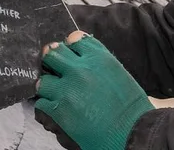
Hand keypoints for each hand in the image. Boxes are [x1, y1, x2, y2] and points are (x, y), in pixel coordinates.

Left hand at [35, 31, 153, 149]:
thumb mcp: (121, 75)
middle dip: (53, 61)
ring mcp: (67, 89)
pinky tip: (54, 109)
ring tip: (53, 93)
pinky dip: (46, 106)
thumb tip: (88, 61)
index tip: (69, 53)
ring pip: (43, 80)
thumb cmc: (132, 108)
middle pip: (54, 54)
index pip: (74, 39)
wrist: (132, 133)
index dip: (70, 46)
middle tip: (55, 69)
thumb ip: (101, 63)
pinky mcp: (59, 110)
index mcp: (98, 58)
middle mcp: (80, 69)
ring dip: (48, 86)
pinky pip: (41, 103)